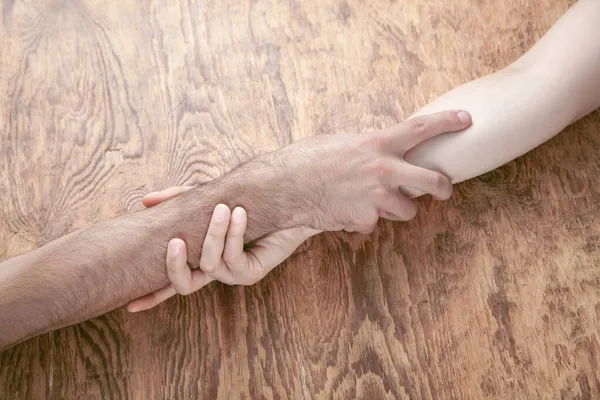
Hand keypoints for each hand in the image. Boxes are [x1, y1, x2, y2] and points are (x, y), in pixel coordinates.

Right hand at [126, 187, 317, 311]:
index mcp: (200, 256)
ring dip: (214, 236)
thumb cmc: (242, 198)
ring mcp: (233, 274)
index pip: (171, 280)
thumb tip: (145, 202)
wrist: (284, 199)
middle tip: (175, 241)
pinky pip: (233, 259)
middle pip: (185, 286)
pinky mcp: (251, 272)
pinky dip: (234, 235)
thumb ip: (177, 199)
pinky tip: (240, 214)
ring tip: (223, 208)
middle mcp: (214, 269)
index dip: (153, 295)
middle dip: (175, 267)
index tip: (130, 306)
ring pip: (209, 265)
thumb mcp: (205, 195)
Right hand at [258, 110, 471, 233]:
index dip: (448, 121)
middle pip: (432, 182)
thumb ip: (368, 149)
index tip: (466, 119)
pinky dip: (363, 221)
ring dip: (393, 209)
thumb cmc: (308, 159)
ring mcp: (377, 198)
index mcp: (378, 144)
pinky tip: (344, 211)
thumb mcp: (342, 143)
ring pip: (406, 211)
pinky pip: (374, 224)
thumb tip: (381, 153)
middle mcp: (384, 170)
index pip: (421, 129)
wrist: (285, 186)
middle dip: (443, 188)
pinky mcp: (366, 220)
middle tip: (443, 191)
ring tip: (369, 202)